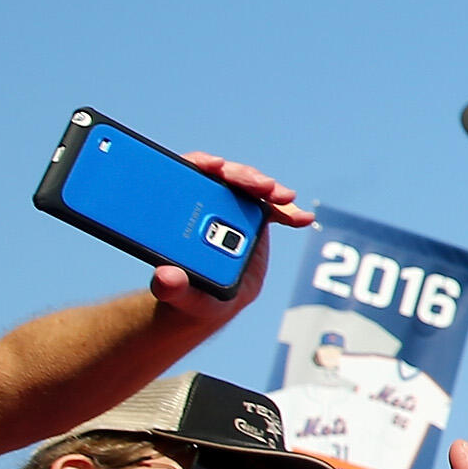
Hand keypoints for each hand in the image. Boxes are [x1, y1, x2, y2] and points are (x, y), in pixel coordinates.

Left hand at [153, 153, 315, 315]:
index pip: (185, 175)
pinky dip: (288, 212)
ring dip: (268, 189)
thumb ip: (170, 287)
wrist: (207, 304)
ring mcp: (229, 210)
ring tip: (285, 199)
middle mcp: (203, 203)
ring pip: (249, 188)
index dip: (202, 164)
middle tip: (264, 186)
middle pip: (224, 176)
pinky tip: (303, 218)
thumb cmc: (186, 296)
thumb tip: (164, 278)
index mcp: (177, 211)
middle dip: (245, 176)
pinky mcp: (251, 219)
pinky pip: (272, 209)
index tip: (217, 166)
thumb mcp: (176, 295)